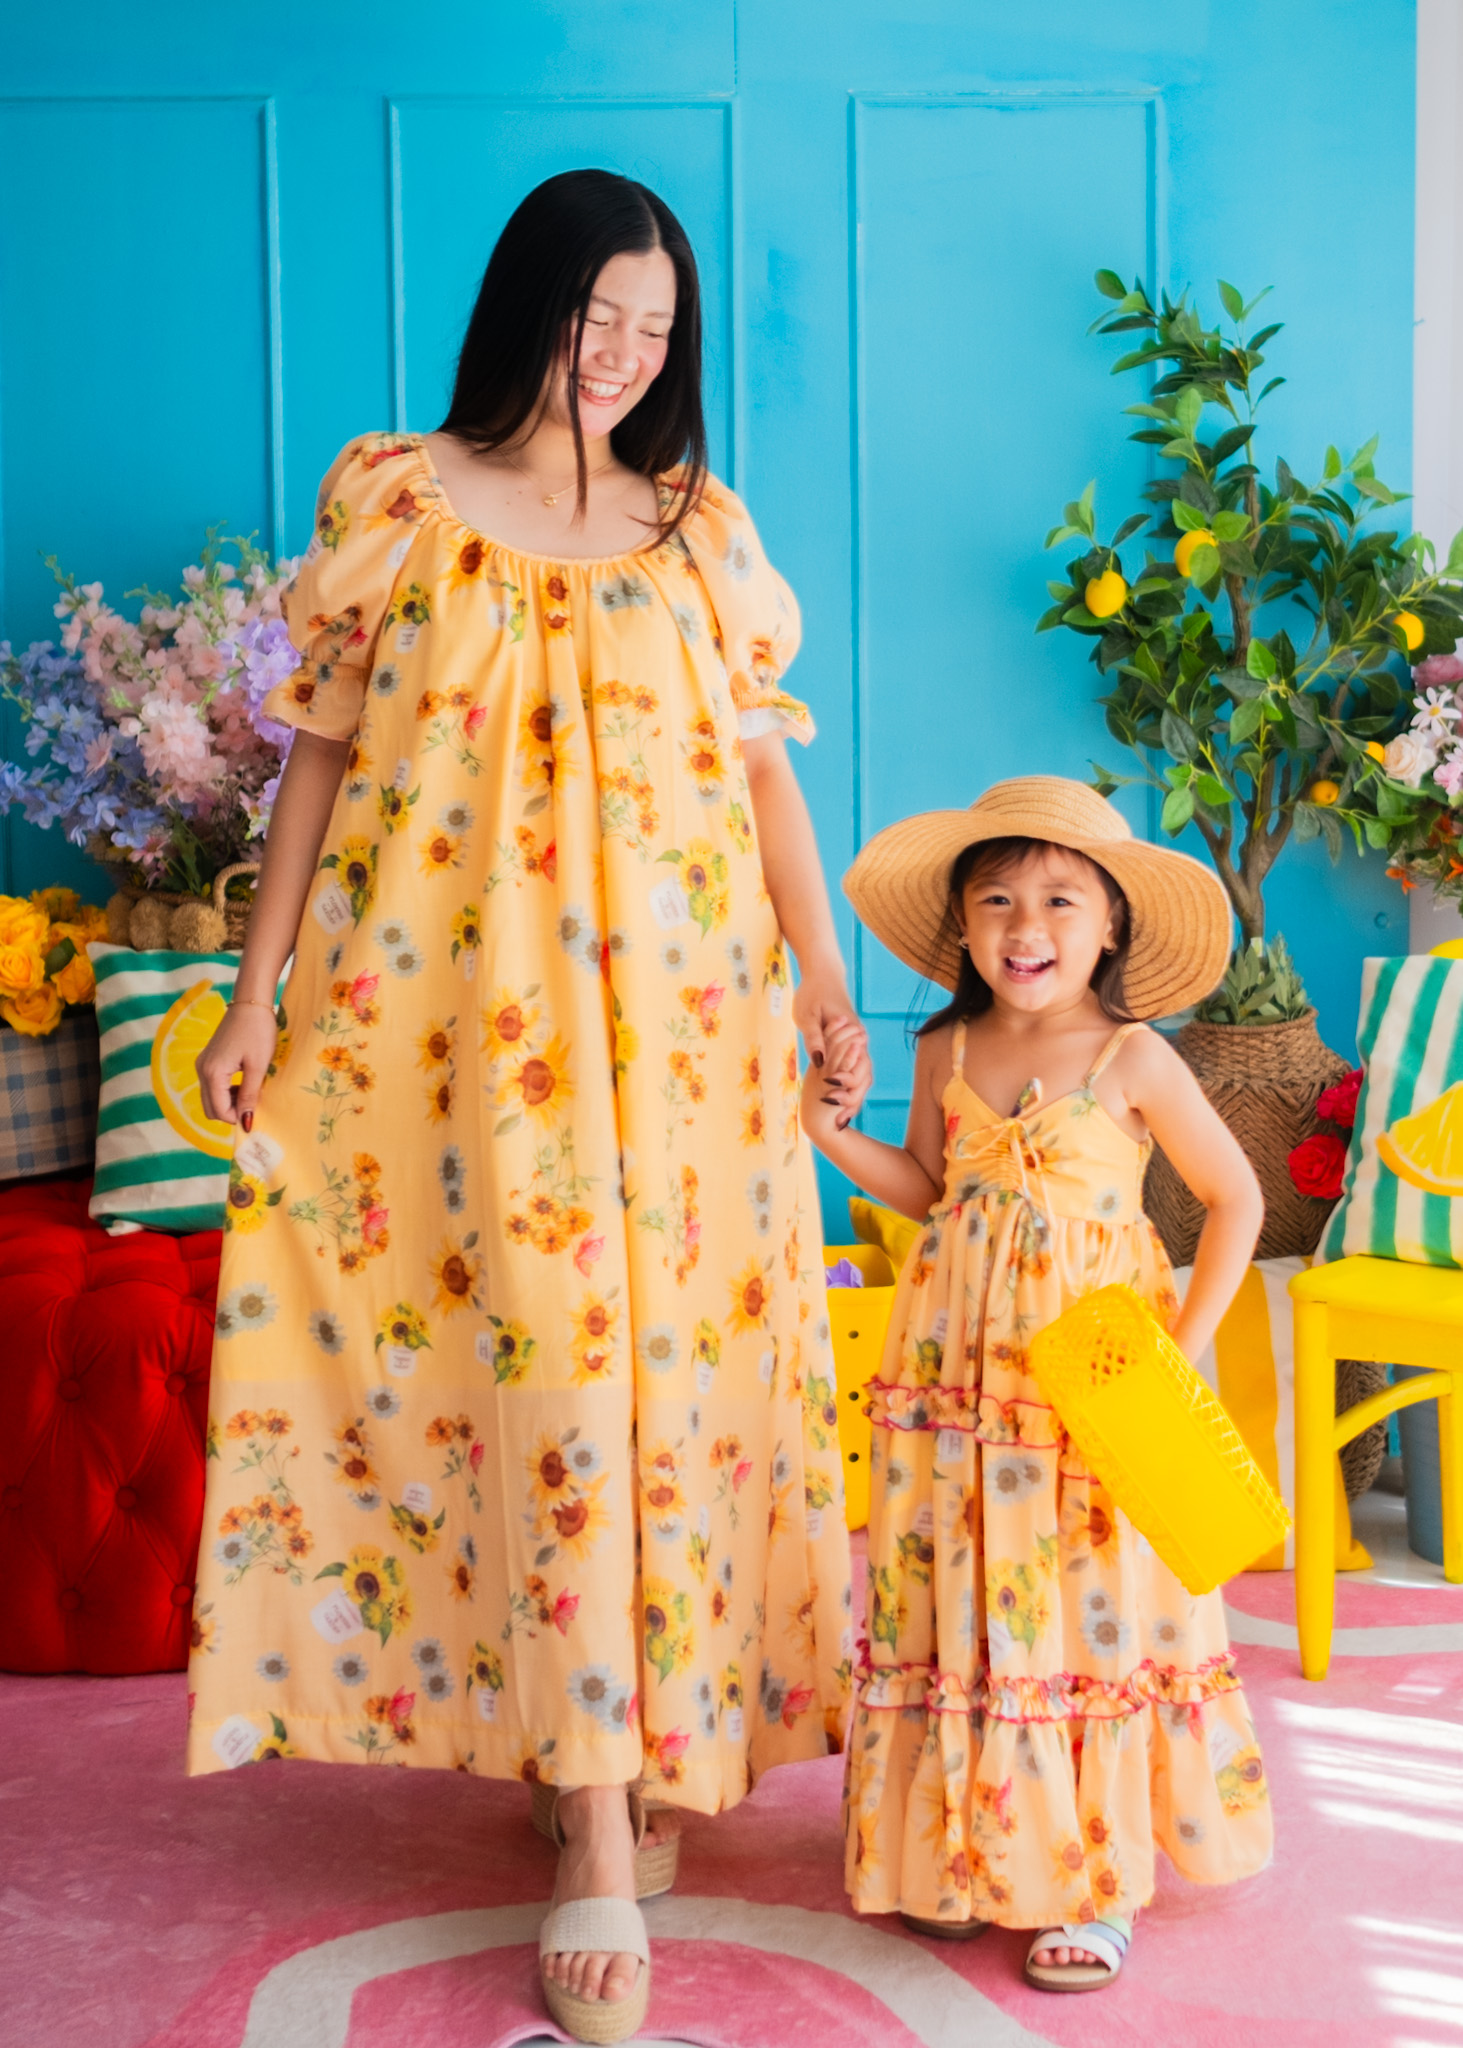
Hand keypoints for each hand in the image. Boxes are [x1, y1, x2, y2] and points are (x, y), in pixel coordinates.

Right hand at [196, 1002, 277, 1128]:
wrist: (250, 1003)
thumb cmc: (258, 1031)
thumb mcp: (258, 1066)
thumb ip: (250, 1095)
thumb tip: (245, 1123)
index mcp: (212, 1073)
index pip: (219, 1111)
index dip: (237, 1118)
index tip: (256, 1114)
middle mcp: (201, 1070)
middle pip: (210, 1108)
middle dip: (231, 1113)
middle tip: (254, 1103)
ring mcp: (202, 1065)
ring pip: (210, 1098)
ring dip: (229, 1103)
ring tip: (251, 1092)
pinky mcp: (207, 1060)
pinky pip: (212, 1086)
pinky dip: (226, 1092)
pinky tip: (243, 1084)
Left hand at [792, 957, 870, 1128]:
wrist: (823, 975)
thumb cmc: (813, 993)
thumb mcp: (807, 1015)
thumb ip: (814, 1039)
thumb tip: (819, 1063)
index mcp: (853, 1035)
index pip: (857, 1071)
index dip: (848, 1093)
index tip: (834, 1108)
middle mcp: (860, 1042)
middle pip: (864, 1078)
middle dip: (852, 1103)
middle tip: (838, 1125)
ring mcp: (857, 1044)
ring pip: (862, 1077)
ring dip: (852, 1099)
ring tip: (839, 1122)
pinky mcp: (851, 1046)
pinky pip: (855, 1071)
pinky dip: (849, 1088)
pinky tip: (838, 1105)